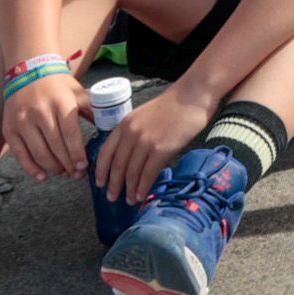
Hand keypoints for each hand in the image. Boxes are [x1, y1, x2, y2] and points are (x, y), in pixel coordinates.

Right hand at [1, 67, 91, 178]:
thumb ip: (92, 111)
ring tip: (63, 173)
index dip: (77, 153)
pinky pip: (20, 155)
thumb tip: (110, 129)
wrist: (28, 71)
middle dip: (68, 164)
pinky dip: (31, 169)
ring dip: (53, 168)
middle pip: (55, 146)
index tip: (83, 167)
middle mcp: (40, 112)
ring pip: (39, 153)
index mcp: (61, 103)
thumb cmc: (58, 85)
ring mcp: (22, 121)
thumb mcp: (78, 93)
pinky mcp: (10, 129)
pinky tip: (43, 176)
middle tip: (76, 174)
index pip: (70, 134)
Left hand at [98, 85, 213, 206]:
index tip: (100, 183)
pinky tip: (142, 195)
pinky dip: (143, 187)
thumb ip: (136, 133)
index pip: (105, 152)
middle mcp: (131, 134)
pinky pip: (148, 173)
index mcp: (124, 124)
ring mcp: (145, 142)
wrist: (193, 94)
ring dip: (129, 189)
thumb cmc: (174, 104)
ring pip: (131, 172)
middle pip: (117, 165)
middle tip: (112, 198)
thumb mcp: (145, 115)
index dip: (101, 170)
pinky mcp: (161, 149)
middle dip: (114, 184)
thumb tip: (133, 156)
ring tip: (129, 200)